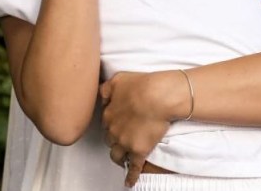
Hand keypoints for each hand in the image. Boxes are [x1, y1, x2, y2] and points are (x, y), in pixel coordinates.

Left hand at [101, 71, 172, 186]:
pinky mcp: (138, 151)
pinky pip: (133, 168)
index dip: (113, 123)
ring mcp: (125, 142)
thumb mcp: (119, 79)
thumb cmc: (142, 85)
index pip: (106, 122)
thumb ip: (107, 88)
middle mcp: (113, 130)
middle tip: (123, 137)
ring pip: (117, 154)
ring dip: (119, 156)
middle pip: (110, 139)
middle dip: (115, 139)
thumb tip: (101, 95)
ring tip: (123, 158)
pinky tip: (129, 182)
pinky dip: (131, 176)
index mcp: (108, 114)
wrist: (159, 96)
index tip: (118, 123)